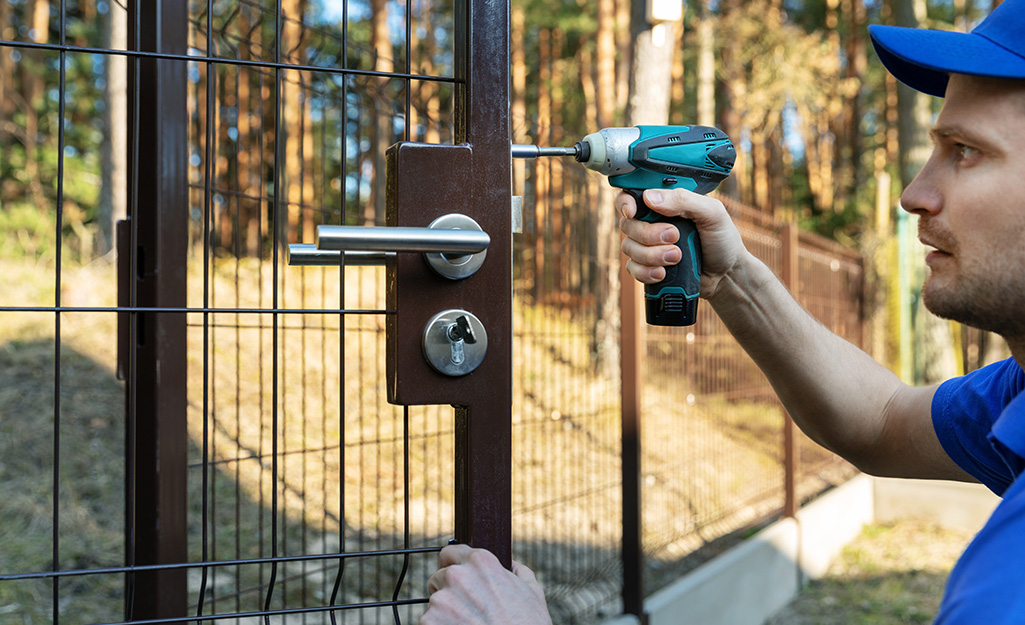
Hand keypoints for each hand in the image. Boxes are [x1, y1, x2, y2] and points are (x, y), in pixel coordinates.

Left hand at [420, 545, 551, 624]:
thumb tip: (511, 566)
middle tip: (467, 610)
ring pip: (434, 603)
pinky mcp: (429, 622)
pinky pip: (429, 623)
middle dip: (449, 592)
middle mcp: (457, 576)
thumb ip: (518, 573)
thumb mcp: (532, 593)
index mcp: (481, 562)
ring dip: (445, 613)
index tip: (456, 579)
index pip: (450, 553)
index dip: (453, 565)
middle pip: (439, 578)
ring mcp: (441, 600)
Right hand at [617, 188, 746, 300]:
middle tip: (675, 236)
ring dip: (652, 255)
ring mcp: (648, 246)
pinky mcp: (648, 266)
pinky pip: (632, 268)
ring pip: (629, 247)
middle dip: (649, 234)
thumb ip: (684, 200)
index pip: (632, 195)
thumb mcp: (712, 213)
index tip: (632, 212)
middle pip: (628, 224)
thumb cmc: (722, 240)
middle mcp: (652, 222)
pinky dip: (646, 272)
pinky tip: (663, 273)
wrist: (726, 275)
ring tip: (677, 258)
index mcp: (666, 204)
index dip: (626, 203)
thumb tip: (649, 197)